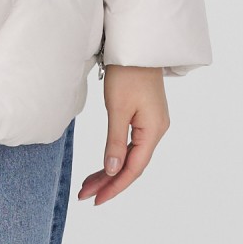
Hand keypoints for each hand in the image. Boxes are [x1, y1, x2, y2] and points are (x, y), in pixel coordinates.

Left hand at [77, 65, 169, 205]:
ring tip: (89, 184)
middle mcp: (156, 130)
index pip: (133, 168)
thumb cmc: (127, 72)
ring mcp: (152, 123)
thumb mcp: (117, 108)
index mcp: (153, 131)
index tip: (96, 199)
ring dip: (111, 170)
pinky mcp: (145, 116)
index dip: (115, 186)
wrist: (136, 44)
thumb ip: (115, 142)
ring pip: (131, 155)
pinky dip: (116, 155)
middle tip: (86, 195)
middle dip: (109, 181)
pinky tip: (105, 164)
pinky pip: (131, 143)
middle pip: (132, 165)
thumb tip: (113, 171)